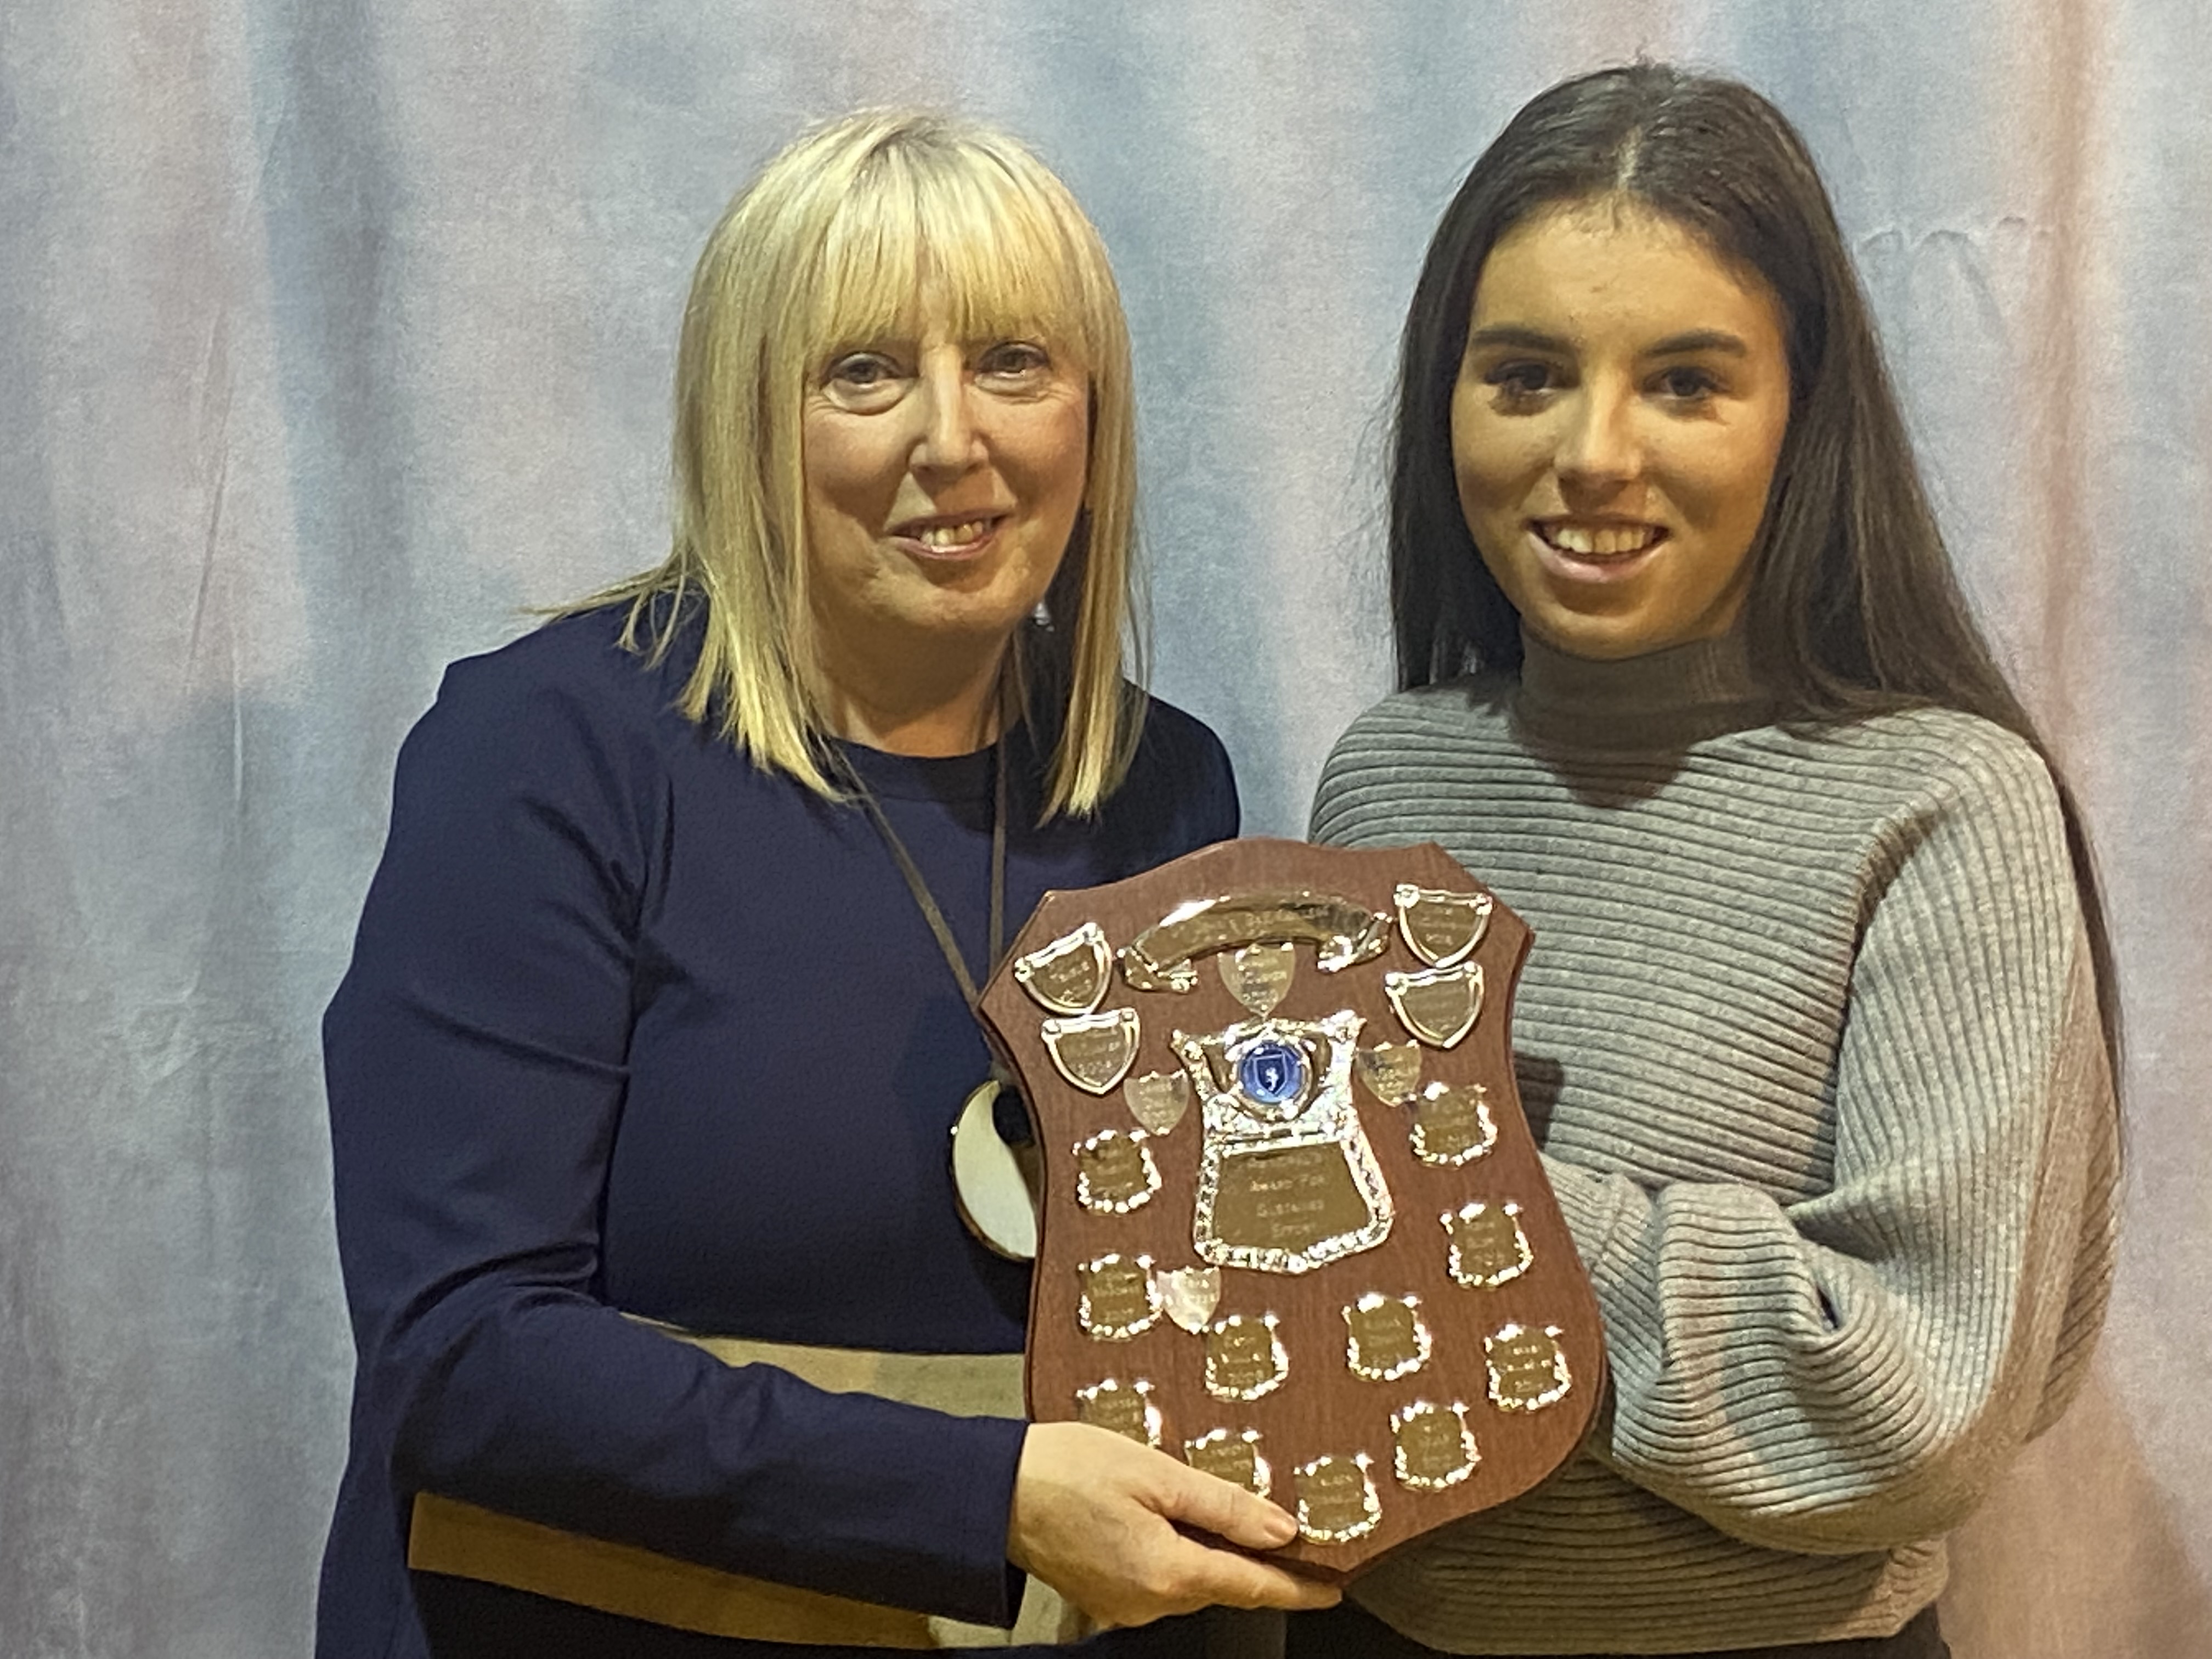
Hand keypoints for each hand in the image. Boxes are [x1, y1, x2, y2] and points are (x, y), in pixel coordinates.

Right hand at [1006, 1421, 1341, 1626]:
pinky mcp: (1104, 1594)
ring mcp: (1124, 1603)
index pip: (1254, 1587)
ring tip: (1222, 1506)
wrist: (994, 1490)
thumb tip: (1283, 1530)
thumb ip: (1224, 1505)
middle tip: (1288, 1523)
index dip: (1300, 1587)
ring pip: (1191, 1580)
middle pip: (1223, 1583)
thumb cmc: (1067, 1469)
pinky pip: (1159, 1577)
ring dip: (1212, 1550)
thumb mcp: (1157, 1472)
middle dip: (1255, 1558)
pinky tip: (1172, 1517)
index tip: (1334, 1585)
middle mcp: (1150, 1602)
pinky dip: (1177, 1552)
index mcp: (1168, 1573)